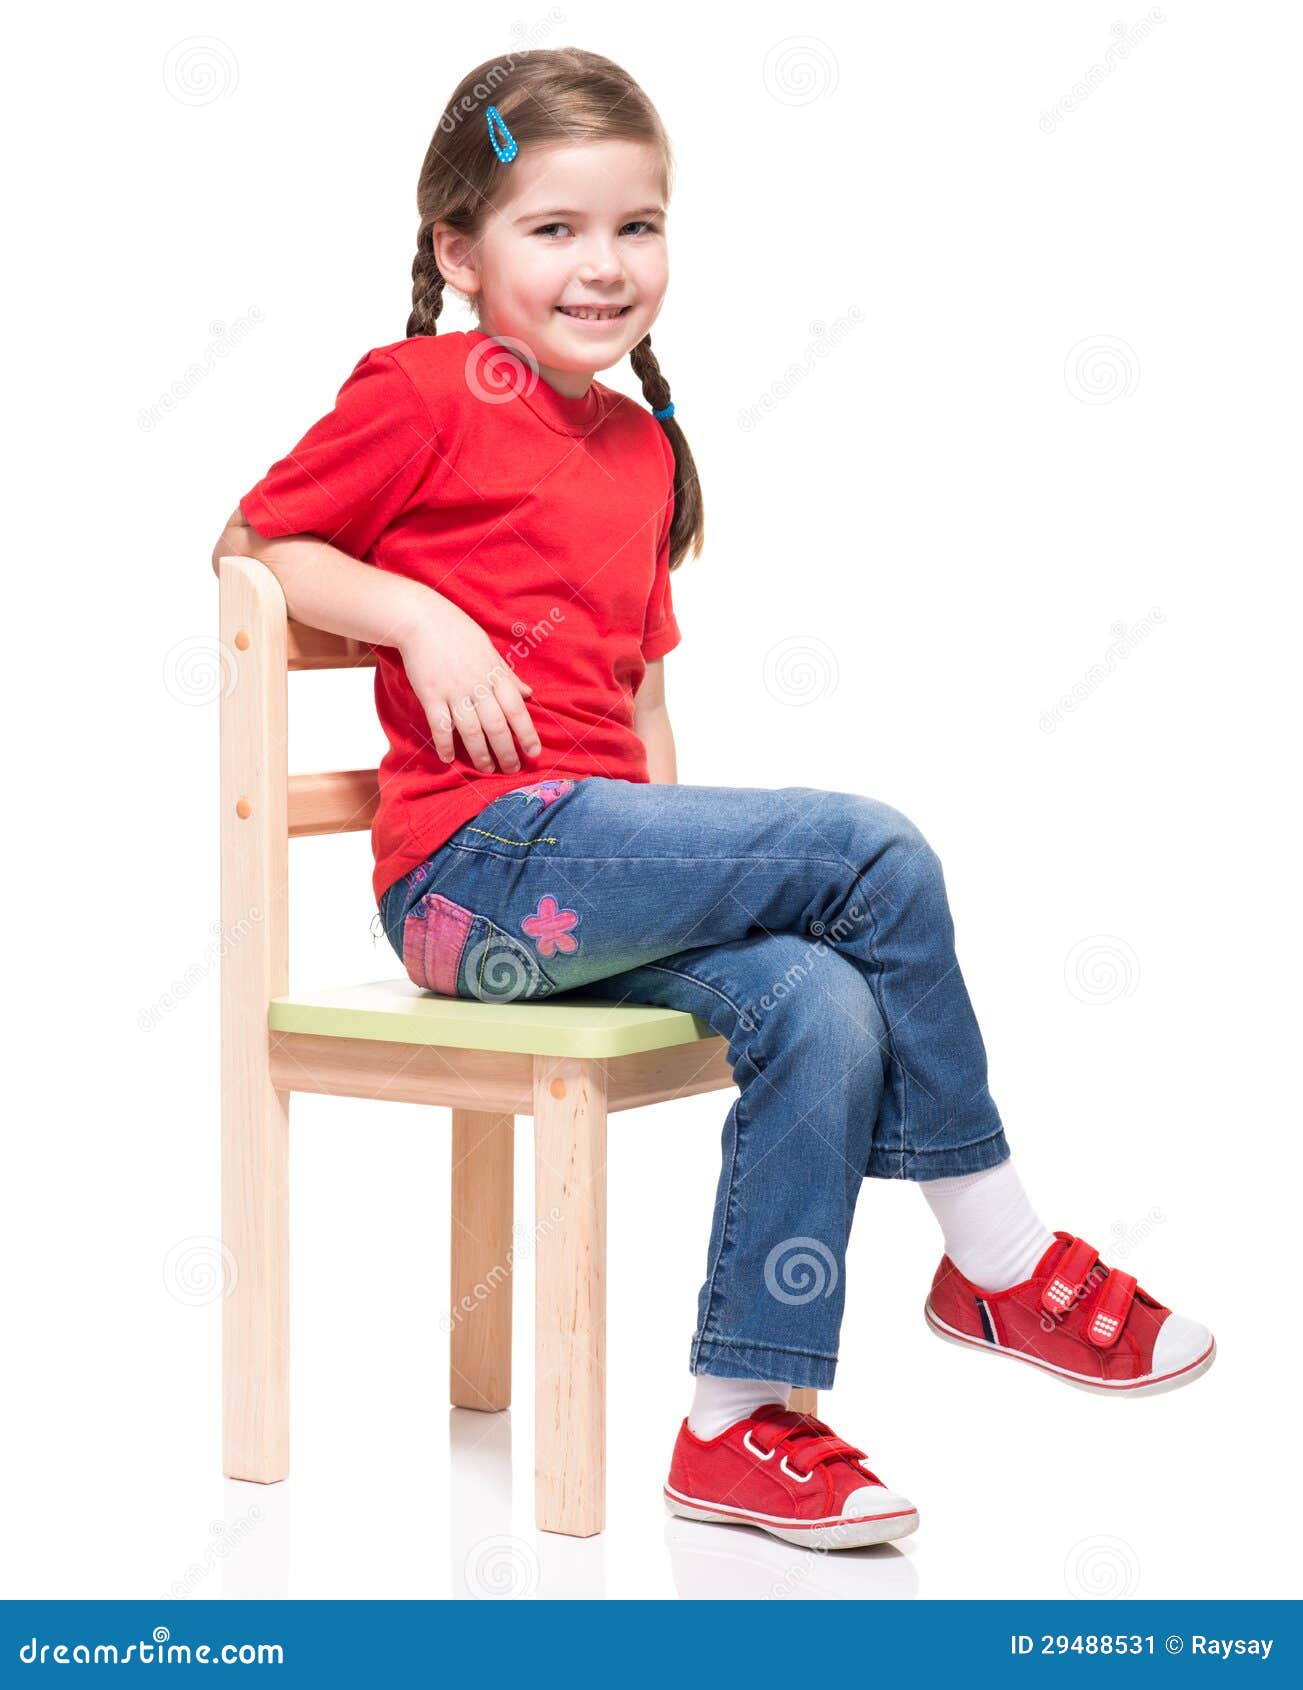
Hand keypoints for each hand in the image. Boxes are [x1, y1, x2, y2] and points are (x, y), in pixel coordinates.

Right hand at [399, 600, 541, 773]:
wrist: (421, 618)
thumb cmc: (457, 632)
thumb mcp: (489, 650)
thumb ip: (508, 676)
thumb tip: (530, 694)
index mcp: (494, 673)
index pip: (517, 709)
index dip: (527, 733)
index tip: (534, 753)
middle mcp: (477, 684)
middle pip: (496, 725)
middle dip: (506, 751)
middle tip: (512, 770)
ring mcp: (453, 690)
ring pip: (471, 730)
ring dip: (480, 754)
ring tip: (487, 769)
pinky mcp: (430, 694)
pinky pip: (440, 725)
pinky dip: (444, 744)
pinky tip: (449, 759)